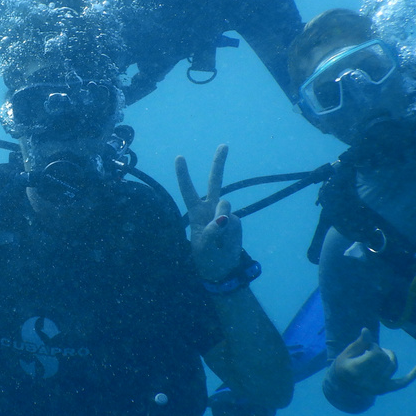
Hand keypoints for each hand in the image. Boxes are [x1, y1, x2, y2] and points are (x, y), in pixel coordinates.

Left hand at [176, 144, 240, 280]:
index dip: (184, 175)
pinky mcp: (236, 221)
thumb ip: (213, 230)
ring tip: (218, 240)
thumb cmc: (206, 257)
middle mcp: (210, 208)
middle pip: (214, 182)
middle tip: (224, 146)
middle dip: (219, 163)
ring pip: (225, 205)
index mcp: (195, 212)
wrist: (222, 269)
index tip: (180, 157)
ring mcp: (225, 214)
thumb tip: (225, 215)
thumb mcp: (204, 247)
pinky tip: (227, 242)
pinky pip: (234, 224)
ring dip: (222, 223)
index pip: (188, 191)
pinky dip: (230, 235)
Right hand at [331, 327, 415, 397]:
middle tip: (369, 350)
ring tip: (378, 354)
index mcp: (355, 371)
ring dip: (388, 356)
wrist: (343, 387)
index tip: (366, 346)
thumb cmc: (344, 365)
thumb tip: (367, 330)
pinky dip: (412, 375)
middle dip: (379, 350)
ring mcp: (377, 387)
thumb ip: (360, 343)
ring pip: (392, 365)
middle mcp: (367, 382)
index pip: (375, 355)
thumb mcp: (347, 353)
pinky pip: (401, 382)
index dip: (373, 346)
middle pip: (385, 359)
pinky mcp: (385, 390)